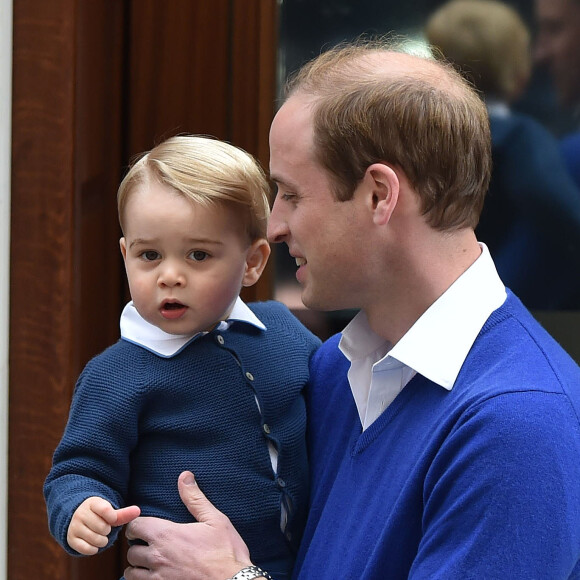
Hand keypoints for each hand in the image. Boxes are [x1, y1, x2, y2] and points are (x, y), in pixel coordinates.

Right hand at [67, 496, 140, 554]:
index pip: (105, 510)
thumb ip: (124, 513)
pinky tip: (94, 543)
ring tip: (101, 535)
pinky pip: (87, 549)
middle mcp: (81, 514)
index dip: (112, 517)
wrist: (79, 518)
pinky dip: (94, 549)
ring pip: (95, 539)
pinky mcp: (71, 539)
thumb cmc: (99, 515)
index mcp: (92, 503)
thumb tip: (138, 510)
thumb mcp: (110, 511)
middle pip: (102, 527)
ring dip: (102, 540)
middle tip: (105, 527)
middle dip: (107, 530)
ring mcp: (74, 527)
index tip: (113, 519)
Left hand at [124, 471, 252, 579]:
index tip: (145, 526)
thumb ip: (195, 498)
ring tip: (150, 562)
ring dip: (138, 566)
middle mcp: (157, 558)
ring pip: (131, 572)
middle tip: (149, 544)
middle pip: (130, 551)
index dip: (137, 525)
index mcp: (166, 535)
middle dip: (138, 546)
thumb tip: (184, 476)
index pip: (135, 526)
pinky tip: (156, 576)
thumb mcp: (214, 519)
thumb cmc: (226, 551)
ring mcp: (158, 579)